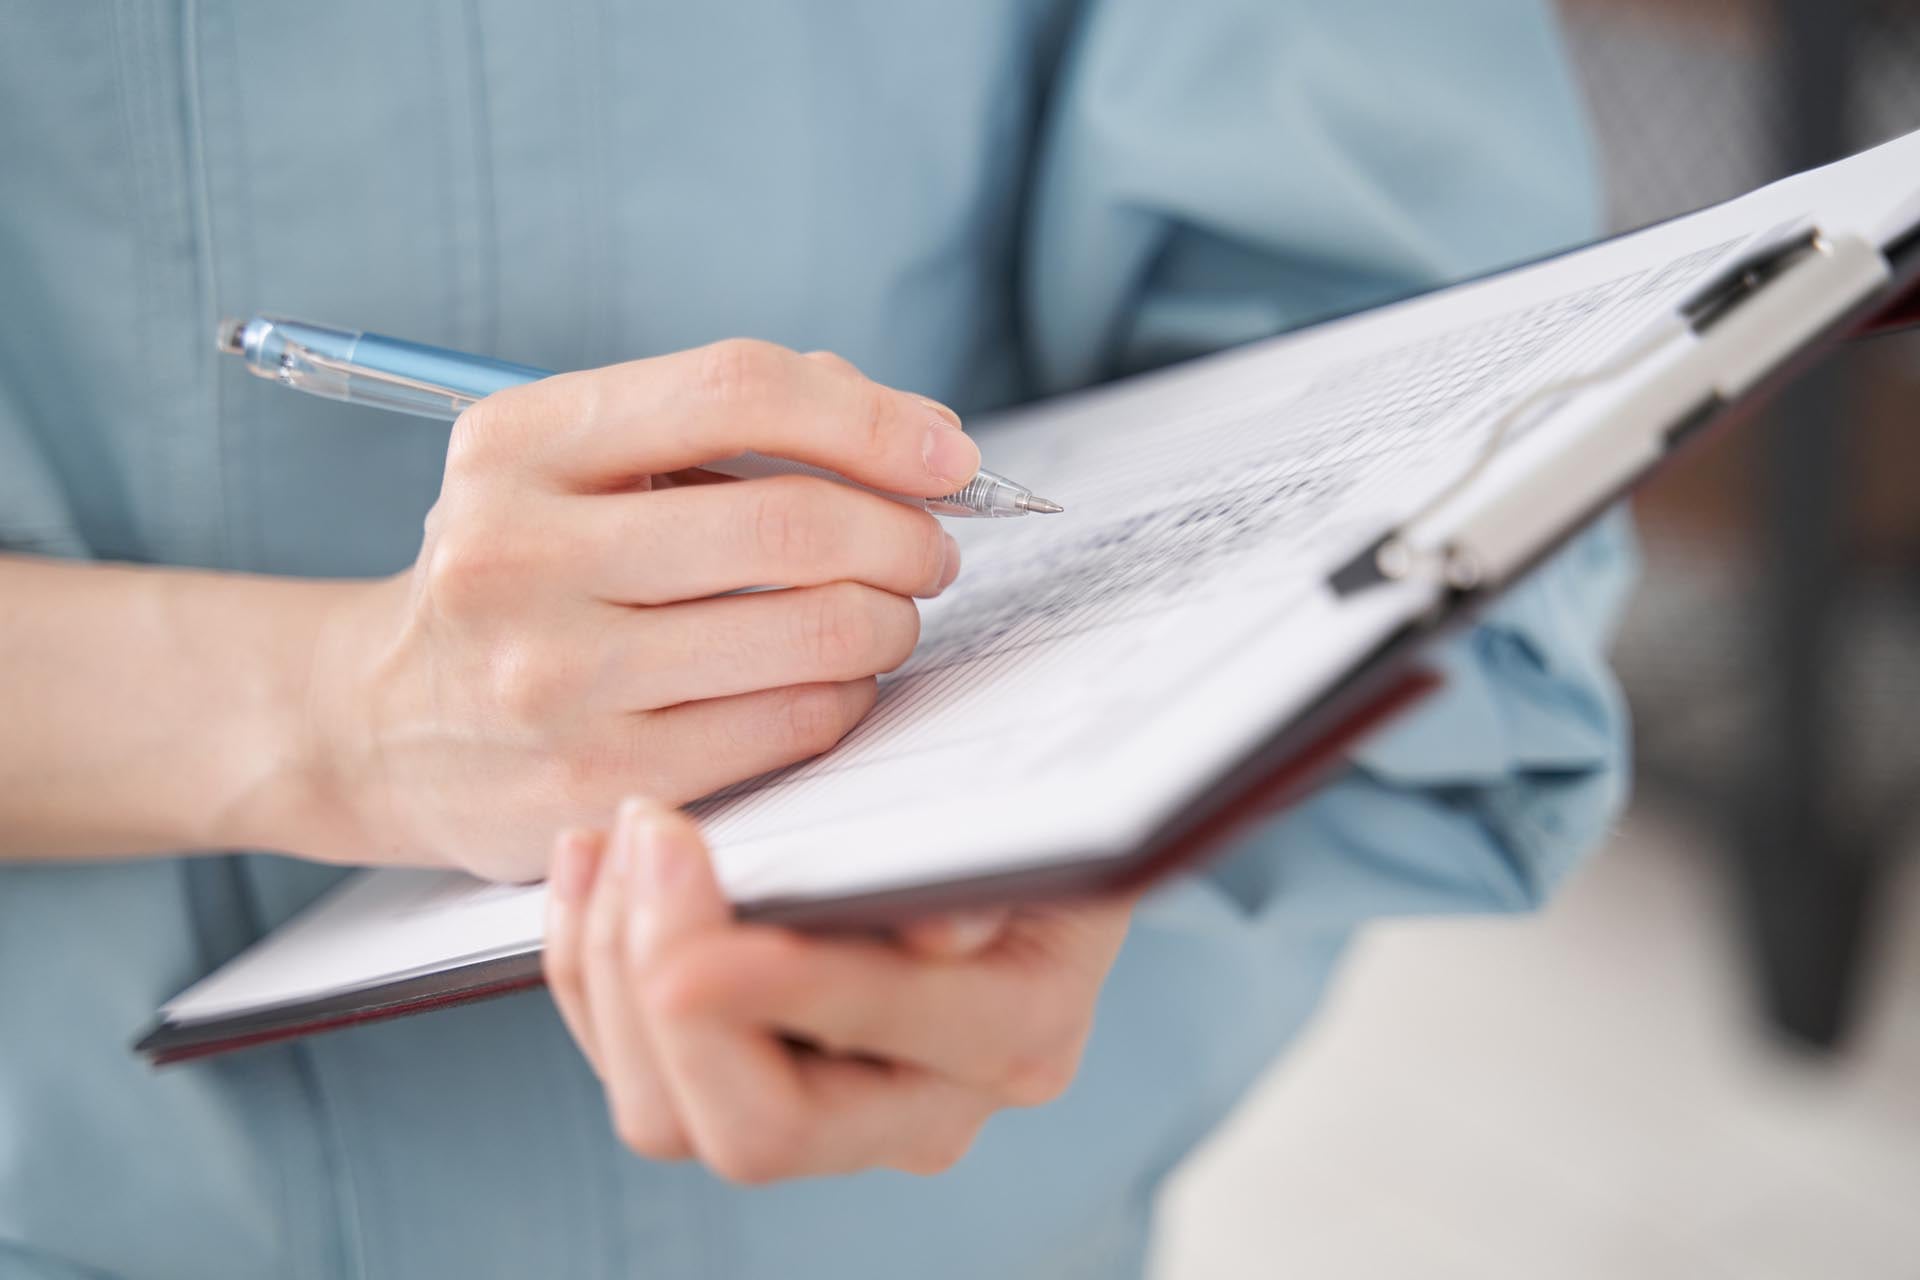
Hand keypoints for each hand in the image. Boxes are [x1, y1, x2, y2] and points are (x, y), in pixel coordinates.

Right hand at [291, 342, 978, 878]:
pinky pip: (790, 724)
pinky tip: (837, 679)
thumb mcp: (568, 463)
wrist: (377, 724)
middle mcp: (521, 555)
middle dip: (903, 533)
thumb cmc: (520, 571)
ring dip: (890, 619)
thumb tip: (913, 433)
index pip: (734, 390)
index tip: (948, 453)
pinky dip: (848, 695)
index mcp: (518, 443)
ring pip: (810, 634)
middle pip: (790, 524)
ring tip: (889, 612)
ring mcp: (556, 680)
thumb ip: (723, 421)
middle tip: (930, 547)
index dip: (870, 418)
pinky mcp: (600, 781)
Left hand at [543, 799, 1134, 1182]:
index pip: (887, 1052)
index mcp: (1016, 1036)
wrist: (1031, 807)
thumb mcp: (1035, 798)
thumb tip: (937, 939)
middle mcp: (928, 1105)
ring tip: (615, 837)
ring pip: (669, 1116)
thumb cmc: (1030, 790)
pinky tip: (591, 866)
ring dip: (613, 973)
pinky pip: (639, 1070)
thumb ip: (988, 867)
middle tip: (647, 835)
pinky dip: (593, 969)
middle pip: (752, 1132)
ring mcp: (837, 1113)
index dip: (772, 994)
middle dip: (665, 984)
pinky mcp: (759, 1080)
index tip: (693, 904)